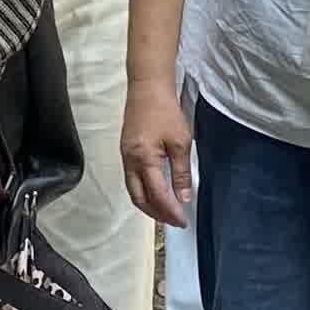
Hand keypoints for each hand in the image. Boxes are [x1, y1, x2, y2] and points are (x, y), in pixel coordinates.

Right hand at [123, 89, 195, 227]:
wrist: (147, 88)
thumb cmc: (165, 111)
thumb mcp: (180, 142)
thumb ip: (181, 173)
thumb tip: (184, 197)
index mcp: (144, 159)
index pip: (157, 195)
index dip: (170, 211)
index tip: (183, 220)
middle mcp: (130, 161)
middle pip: (139, 198)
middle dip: (156, 214)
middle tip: (174, 221)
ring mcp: (125, 157)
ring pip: (133, 191)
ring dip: (148, 205)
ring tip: (166, 211)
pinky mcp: (126, 151)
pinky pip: (131, 180)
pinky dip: (143, 192)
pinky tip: (156, 192)